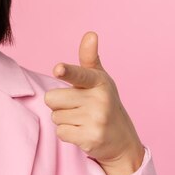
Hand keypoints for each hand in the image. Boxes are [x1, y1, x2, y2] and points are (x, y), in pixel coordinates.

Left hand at [44, 32, 144, 174]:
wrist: (121, 140)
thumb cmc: (104, 102)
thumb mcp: (99, 78)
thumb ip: (89, 57)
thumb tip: (90, 33)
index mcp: (99, 81)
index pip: (79, 74)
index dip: (67, 71)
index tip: (58, 69)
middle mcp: (99, 100)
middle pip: (52, 98)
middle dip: (59, 103)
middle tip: (77, 106)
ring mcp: (96, 120)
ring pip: (55, 116)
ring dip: (64, 119)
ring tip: (82, 119)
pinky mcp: (90, 139)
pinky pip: (60, 132)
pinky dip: (67, 133)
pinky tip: (82, 132)